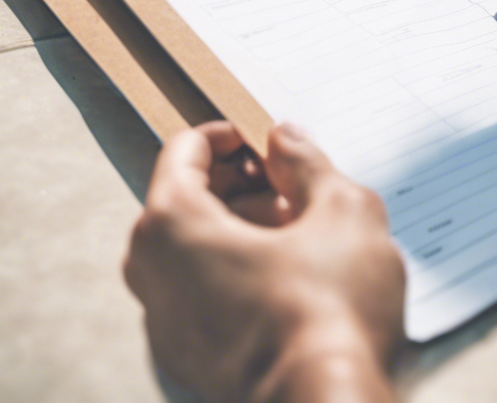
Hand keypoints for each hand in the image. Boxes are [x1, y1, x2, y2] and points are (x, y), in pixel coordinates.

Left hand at [124, 122, 403, 402]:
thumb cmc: (333, 311)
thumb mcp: (343, 210)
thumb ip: (308, 162)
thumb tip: (285, 139)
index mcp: (174, 226)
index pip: (182, 153)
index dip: (227, 137)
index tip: (261, 141)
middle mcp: (153, 273)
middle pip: (183, 201)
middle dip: (237, 184)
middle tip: (289, 186)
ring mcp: (165, 323)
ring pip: (192, 250)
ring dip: (239, 228)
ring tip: (298, 233)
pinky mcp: (187, 358)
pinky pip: (199, 294)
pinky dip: (233, 272)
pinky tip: (289, 279)